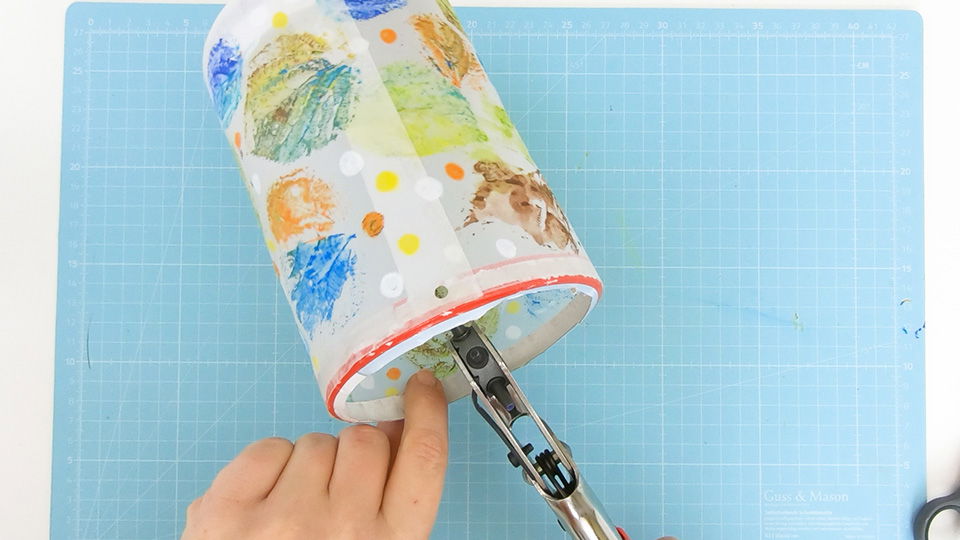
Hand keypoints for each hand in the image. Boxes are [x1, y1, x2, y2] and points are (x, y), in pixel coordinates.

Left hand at [182, 369, 447, 539]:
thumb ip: (389, 506)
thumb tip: (396, 433)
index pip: (424, 462)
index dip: (427, 414)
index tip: (421, 387)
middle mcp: (342, 531)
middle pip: (367, 442)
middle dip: (355, 456)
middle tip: (336, 492)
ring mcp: (281, 519)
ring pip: (315, 442)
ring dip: (309, 466)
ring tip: (293, 513)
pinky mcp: (225, 510)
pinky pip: (268, 448)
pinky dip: (267, 468)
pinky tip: (263, 506)